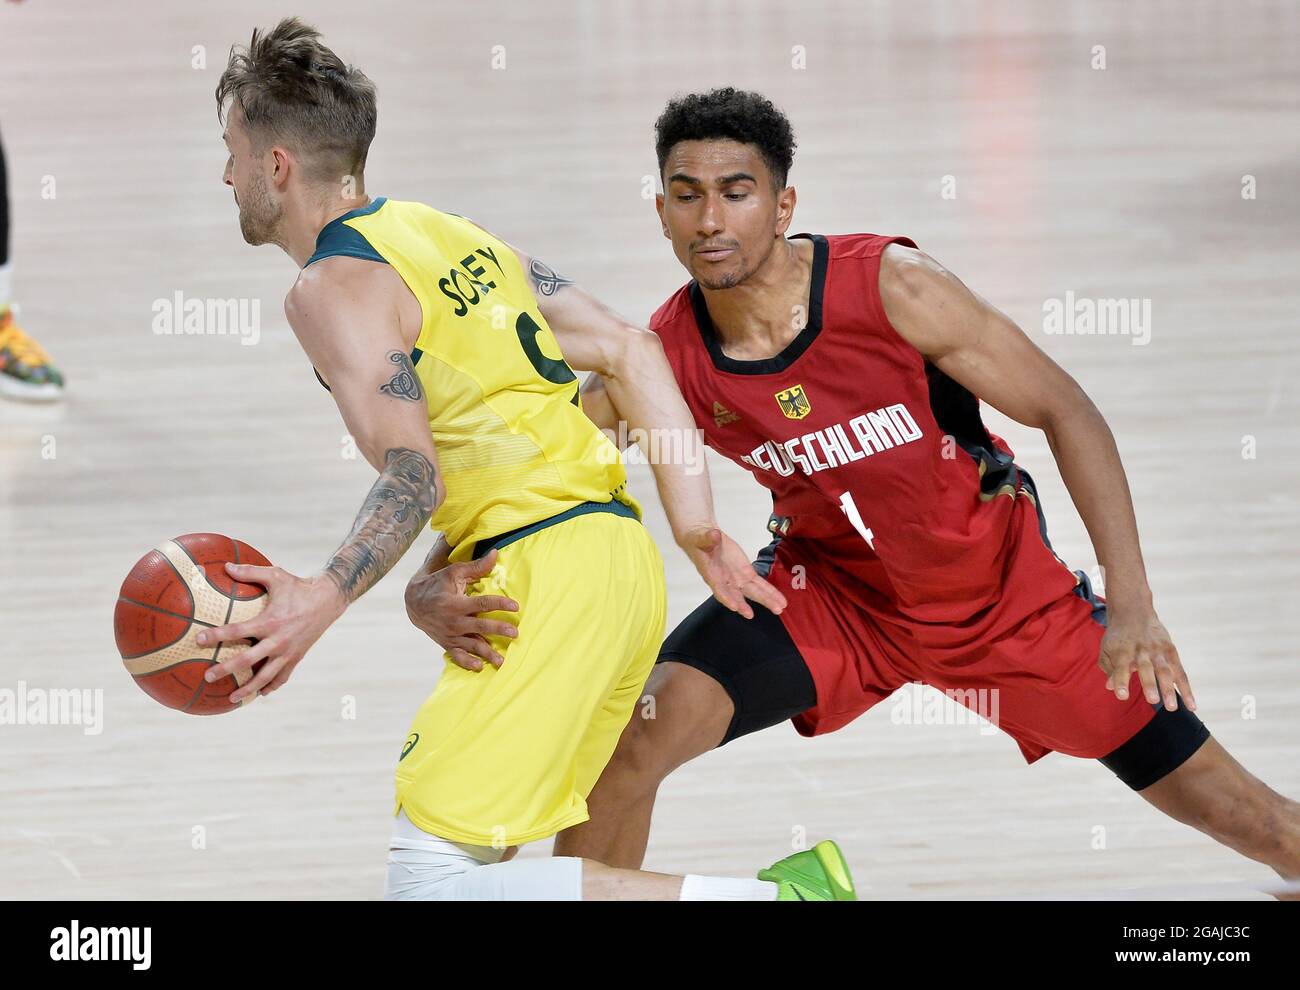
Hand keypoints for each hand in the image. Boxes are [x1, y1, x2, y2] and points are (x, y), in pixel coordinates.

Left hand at [196, 563, 346, 702]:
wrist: (328, 600)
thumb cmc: (299, 587)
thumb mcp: (276, 575)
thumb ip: (250, 572)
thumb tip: (226, 566)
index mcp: (270, 621)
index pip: (238, 631)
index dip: (217, 635)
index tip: (200, 639)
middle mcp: (278, 640)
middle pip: (248, 660)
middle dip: (226, 669)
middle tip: (208, 676)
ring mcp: (288, 652)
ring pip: (266, 676)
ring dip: (248, 688)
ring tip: (232, 698)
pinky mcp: (297, 657)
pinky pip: (282, 677)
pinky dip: (271, 686)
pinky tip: (261, 692)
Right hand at [405, 548, 519, 669]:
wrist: (413, 602)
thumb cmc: (437, 584)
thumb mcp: (455, 572)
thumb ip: (477, 567)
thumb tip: (496, 554)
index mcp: (456, 603)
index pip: (482, 604)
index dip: (500, 605)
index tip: (516, 607)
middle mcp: (454, 621)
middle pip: (480, 627)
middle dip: (498, 630)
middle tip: (515, 633)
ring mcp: (450, 634)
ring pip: (471, 645)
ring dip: (487, 653)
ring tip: (502, 660)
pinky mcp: (447, 643)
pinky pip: (457, 656)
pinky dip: (467, 662)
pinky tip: (479, 667)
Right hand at [679, 526, 786, 619]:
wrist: (706, 539)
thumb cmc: (699, 540)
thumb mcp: (701, 538)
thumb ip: (708, 538)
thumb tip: (714, 535)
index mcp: (712, 574)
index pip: (719, 589)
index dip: (727, 598)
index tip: (735, 607)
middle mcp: (726, 581)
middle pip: (737, 595)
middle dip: (745, 606)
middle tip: (752, 615)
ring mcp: (737, 579)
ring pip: (753, 592)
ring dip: (766, 601)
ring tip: (779, 608)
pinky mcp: (747, 573)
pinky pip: (760, 584)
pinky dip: (770, 592)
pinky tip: (780, 600)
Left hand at [1098, 605, 1195, 710]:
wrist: (1133, 612)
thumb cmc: (1118, 636)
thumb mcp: (1107, 648)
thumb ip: (1109, 668)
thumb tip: (1111, 687)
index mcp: (1122, 650)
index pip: (1120, 667)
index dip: (1121, 681)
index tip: (1121, 695)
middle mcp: (1141, 650)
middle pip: (1146, 669)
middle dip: (1149, 685)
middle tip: (1153, 701)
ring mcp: (1157, 650)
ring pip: (1165, 671)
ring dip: (1169, 689)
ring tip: (1172, 708)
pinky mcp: (1171, 651)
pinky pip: (1180, 673)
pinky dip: (1186, 689)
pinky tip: (1191, 705)